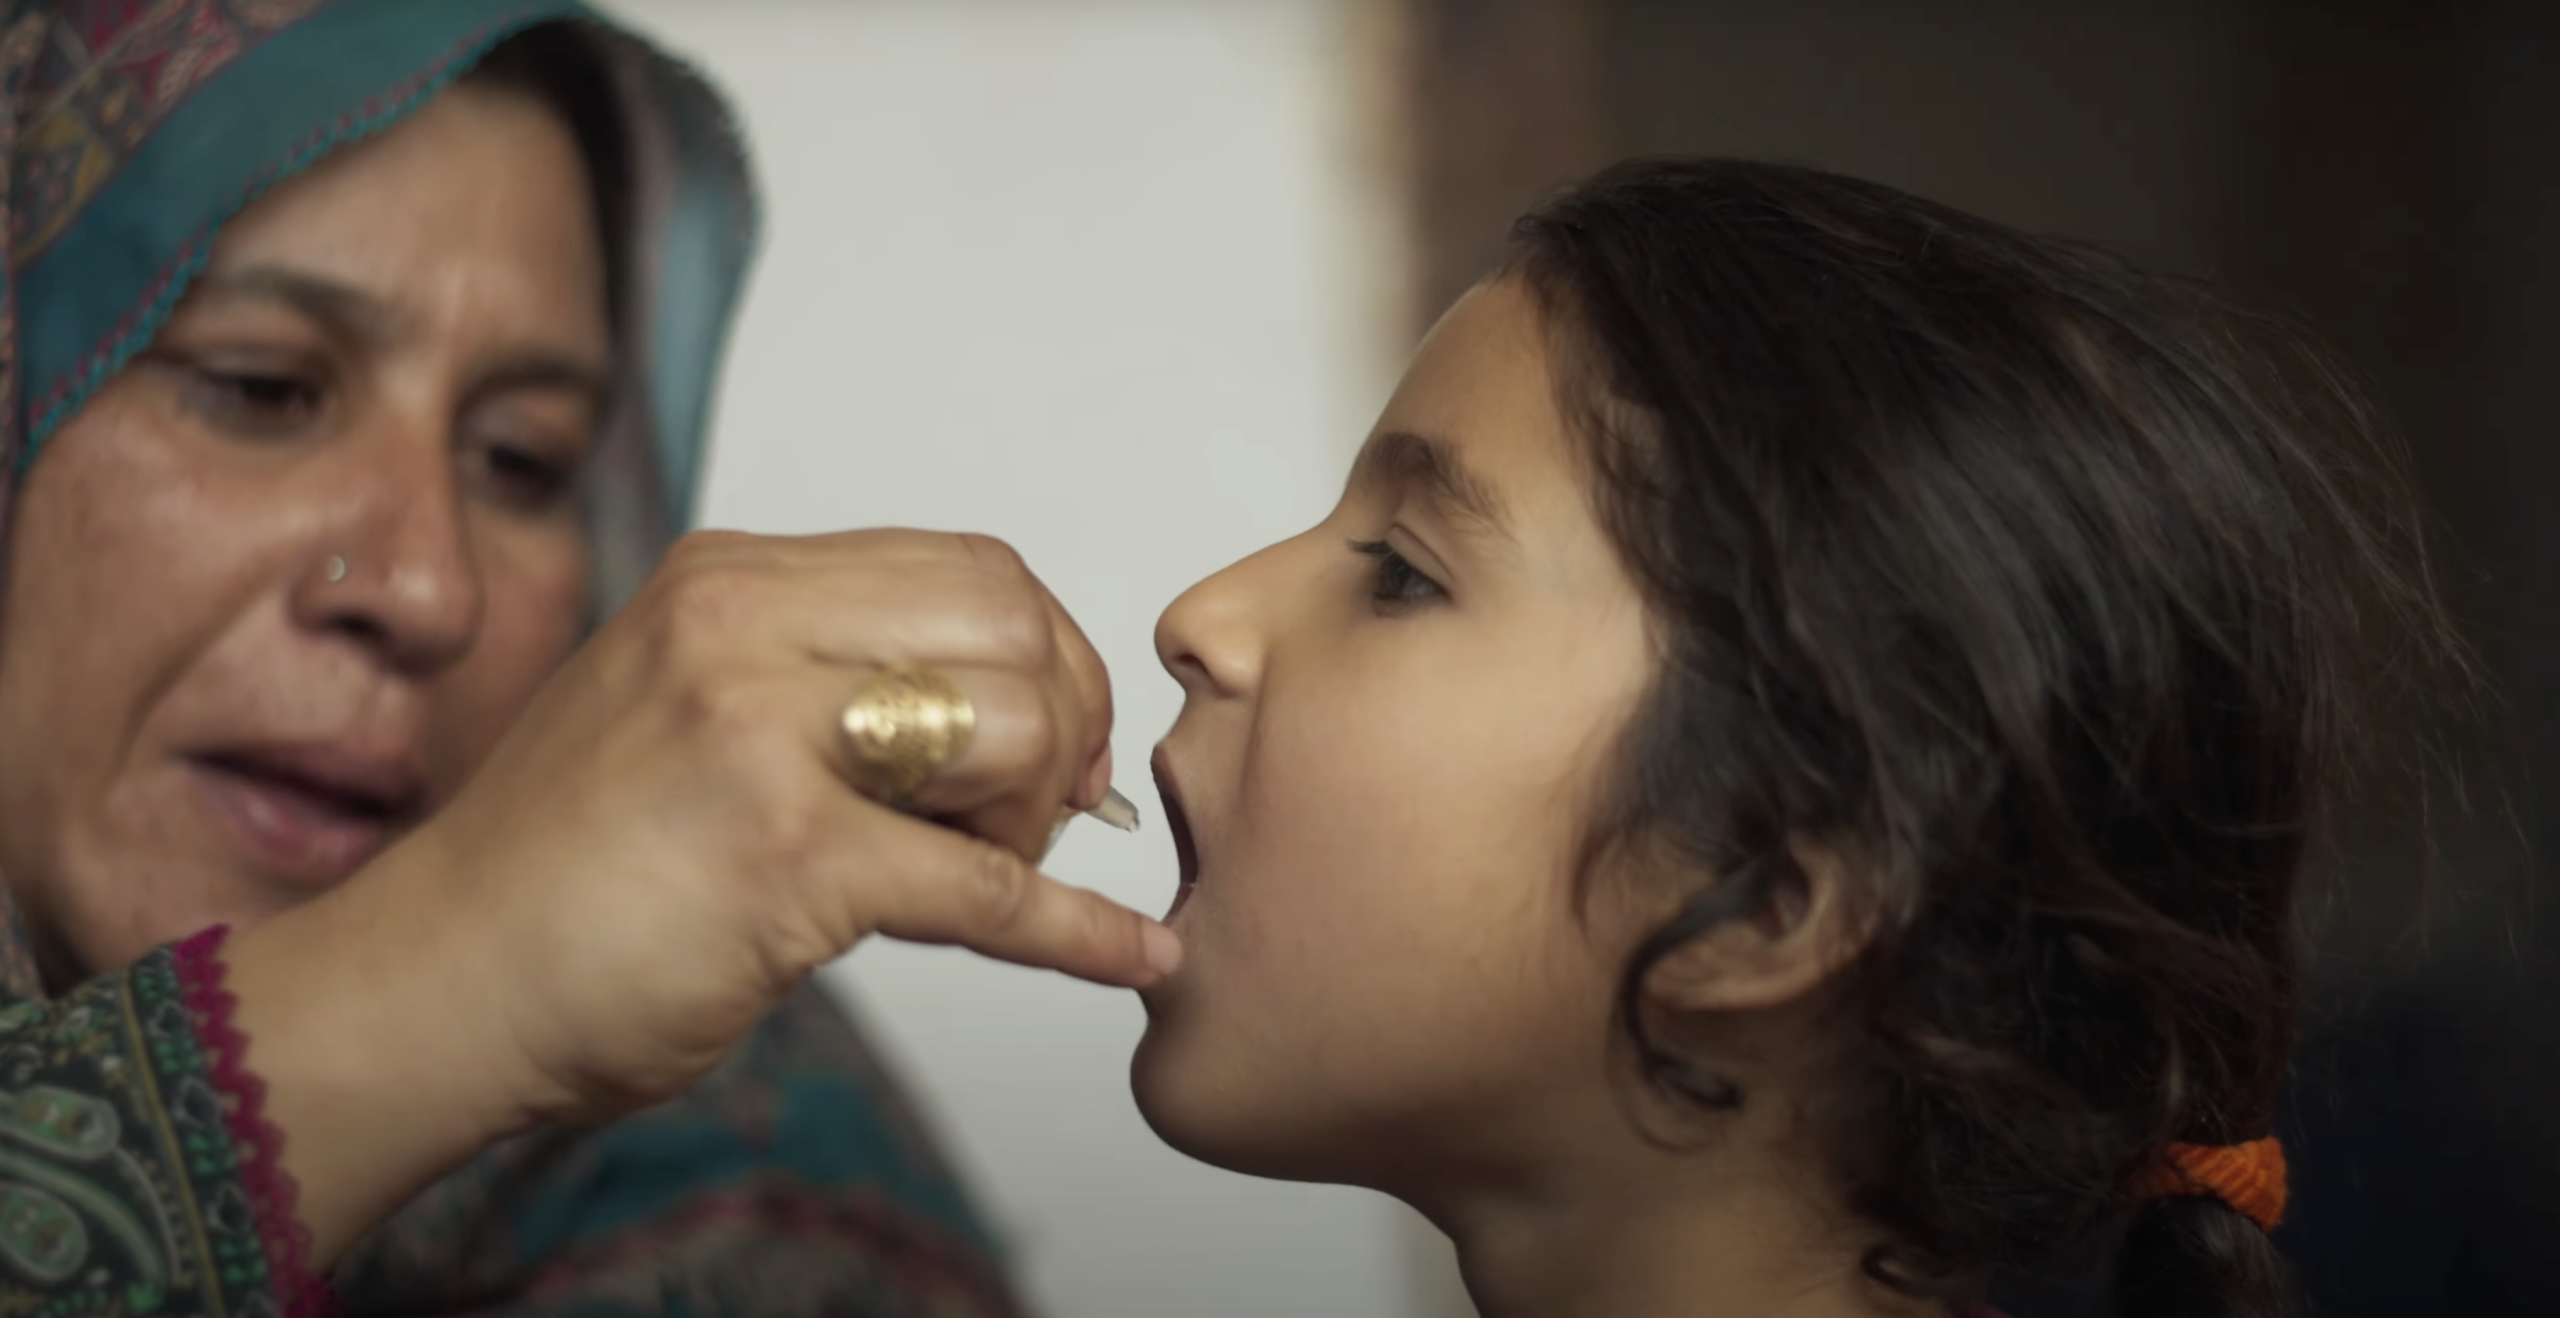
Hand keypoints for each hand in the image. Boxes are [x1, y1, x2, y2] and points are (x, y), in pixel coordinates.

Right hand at [225, 529, 1175, 1260]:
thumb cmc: (564, 865)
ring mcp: (761, 733)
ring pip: (1015, 729)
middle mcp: (743, 625)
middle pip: (1014, 622)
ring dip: (1036, 818)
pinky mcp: (785, 857)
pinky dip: (1079, 932)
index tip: (1053, 737)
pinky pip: (988, 887)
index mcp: (730, 577)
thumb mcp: (684, 702)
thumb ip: (821, 676)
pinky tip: (1131, 954)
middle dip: (1066, 717)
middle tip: (1043, 808)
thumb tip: (1012, 709)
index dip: (1045, 655)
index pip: (971, 567)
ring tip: (984, 868)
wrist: (433, 981)